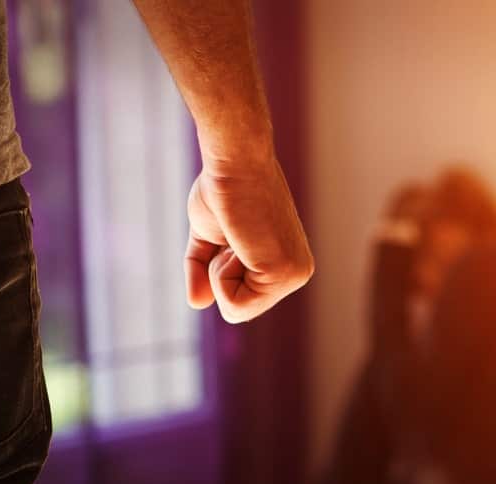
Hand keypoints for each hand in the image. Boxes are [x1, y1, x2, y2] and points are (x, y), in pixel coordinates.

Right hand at [184, 153, 313, 322]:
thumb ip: (203, 270)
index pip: (241, 298)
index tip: (229, 234)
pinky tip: (236, 242)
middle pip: (239, 310)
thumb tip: (197, 304)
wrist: (234, 161)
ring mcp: (295, 275)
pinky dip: (220, 276)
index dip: (217, 271)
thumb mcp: (208, 237)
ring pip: (236, 311)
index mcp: (286, 263)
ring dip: (218, 275)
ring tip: (235, 237)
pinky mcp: (284, 274)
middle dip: (218, 276)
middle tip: (231, 236)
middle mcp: (298, 272)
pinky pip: (235, 305)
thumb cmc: (222, 188)